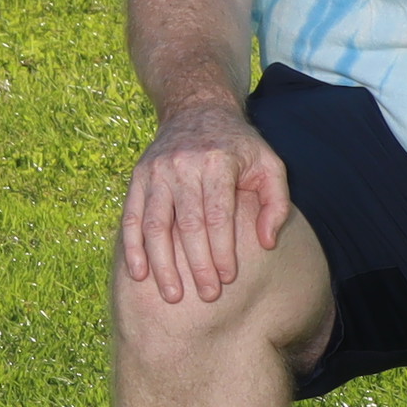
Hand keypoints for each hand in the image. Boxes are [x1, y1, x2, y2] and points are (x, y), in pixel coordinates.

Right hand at [122, 101, 291, 304]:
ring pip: (154, 225)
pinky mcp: (138, 177)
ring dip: (162, 264)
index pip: (218, 215)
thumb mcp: (270, 164)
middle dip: (196, 265)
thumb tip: (266, 242)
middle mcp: (182, 166)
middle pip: (187, 225)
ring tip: (173, 295)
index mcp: (217, 163)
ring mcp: (156, 172)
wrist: (198, 110)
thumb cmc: (240, 146)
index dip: (222, 250)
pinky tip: (138, 273)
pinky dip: (132, 247)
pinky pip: (130, 217)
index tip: (228, 279)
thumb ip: (276, 203)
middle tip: (207, 296)